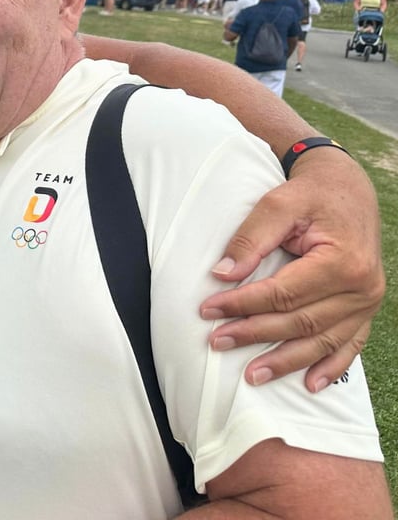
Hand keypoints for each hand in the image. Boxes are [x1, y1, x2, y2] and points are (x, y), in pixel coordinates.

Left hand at [201, 149, 384, 390]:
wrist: (348, 190)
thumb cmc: (311, 196)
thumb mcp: (278, 203)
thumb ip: (250, 238)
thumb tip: (222, 274)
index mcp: (342, 261)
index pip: (283, 293)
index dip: (243, 304)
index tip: (208, 310)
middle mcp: (361, 287)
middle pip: (300, 320)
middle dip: (255, 334)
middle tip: (217, 342)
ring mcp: (367, 302)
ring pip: (322, 340)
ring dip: (286, 361)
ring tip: (253, 375)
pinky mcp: (366, 308)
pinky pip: (350, 344)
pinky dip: (331, 366)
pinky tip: (310, 385)